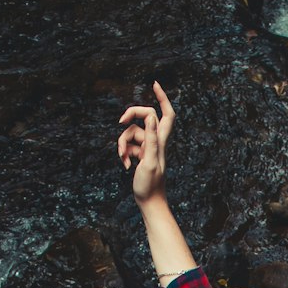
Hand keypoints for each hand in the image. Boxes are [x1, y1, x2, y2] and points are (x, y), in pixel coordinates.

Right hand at [117, 81, 174, 204]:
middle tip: (120, 120)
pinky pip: (128, 146)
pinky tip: (126, 166)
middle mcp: (155, 141)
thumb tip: (150, 116)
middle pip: (144, 117)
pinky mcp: (140, 155)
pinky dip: (124, 153)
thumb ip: (150, 139)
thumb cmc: (150, 185)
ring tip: (124, 159)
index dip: (162, 98)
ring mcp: (147, 148)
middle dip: (131, 116)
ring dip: (123, 144)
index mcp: (160, 140)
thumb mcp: (149, 161)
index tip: (154, 84)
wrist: (149, 202)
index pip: (166, 113)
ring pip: (131, 133)